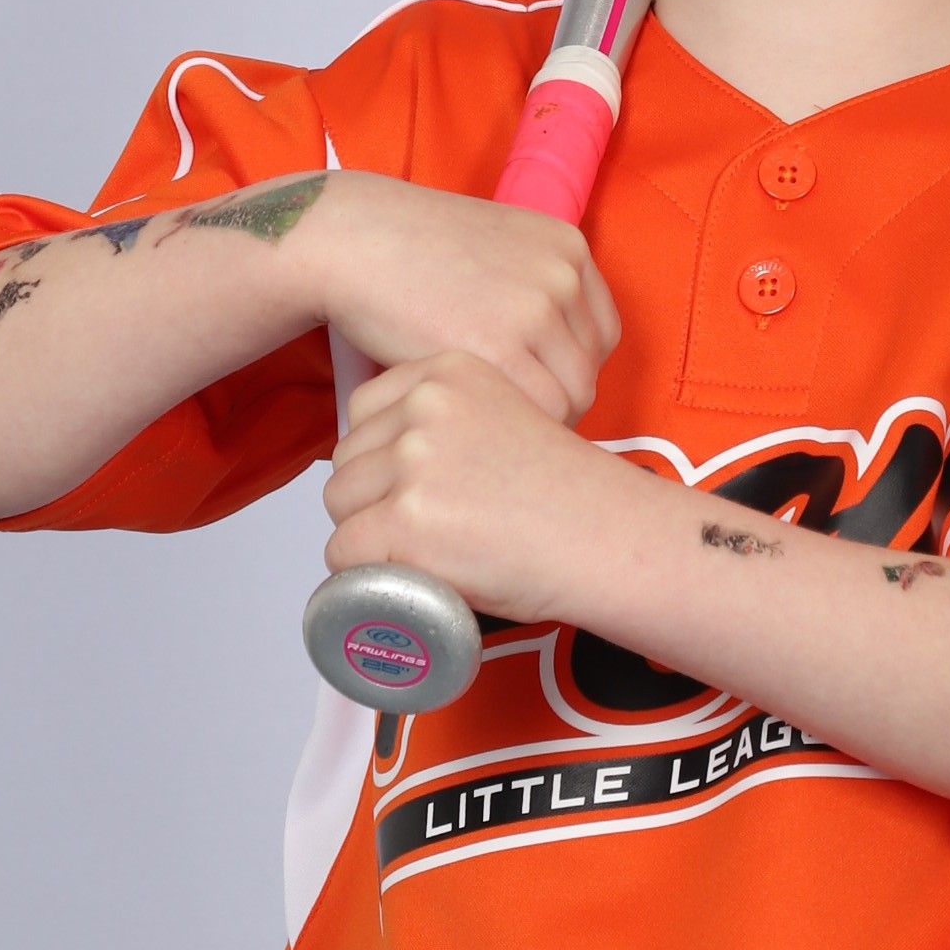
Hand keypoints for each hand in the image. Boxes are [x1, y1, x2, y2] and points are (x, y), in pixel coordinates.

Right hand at [311, 178, 618, 421]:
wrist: (354, 239)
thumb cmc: (408, 253)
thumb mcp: (496, 251)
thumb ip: (534, 292)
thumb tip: (555, 359)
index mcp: (567, 248)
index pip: (601, 334)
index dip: (569, 370)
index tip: (536, 389)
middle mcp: (563, 275)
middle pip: (588, 370)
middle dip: (553, 401)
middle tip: (505, 415)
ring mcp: (536, 310)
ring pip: (571, 399)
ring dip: (533, 419)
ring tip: (488, 420)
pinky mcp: (500, 347)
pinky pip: (539, 412)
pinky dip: (513, 426)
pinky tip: (476, 421)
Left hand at [322, 353, 644, 619]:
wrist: (609, 537)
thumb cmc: (569, 493)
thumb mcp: (506, 415)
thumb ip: (447, 422)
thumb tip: (388, 460)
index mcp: (450, 373)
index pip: (365, 410)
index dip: (380, 456)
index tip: (407, 484)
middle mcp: (426, 407)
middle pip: (348, 460)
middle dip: (372, 499)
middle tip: (425, 528)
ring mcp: (414, 462)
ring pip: (340, 505)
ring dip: (368, 536)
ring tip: (425, 552)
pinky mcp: (407, 520)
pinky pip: (344, 553)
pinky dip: (366, 574)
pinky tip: (412, 576)